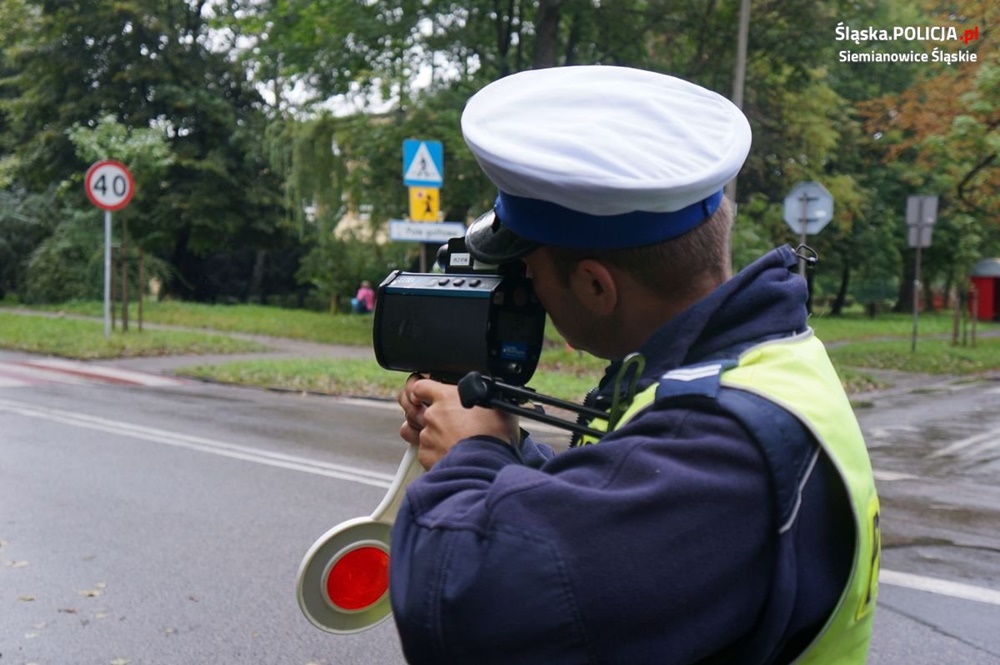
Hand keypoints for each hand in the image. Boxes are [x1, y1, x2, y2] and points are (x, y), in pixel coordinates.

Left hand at [397, 374, 518, 468]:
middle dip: (430, 416)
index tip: (425, 396)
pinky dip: (434, 453)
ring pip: (421, 432)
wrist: (488, 465)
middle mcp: (433, 415)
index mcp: (446, 396)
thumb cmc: (495, 436)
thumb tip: (491, 396)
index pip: (420, 386)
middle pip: (420, 411)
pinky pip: (425, 451)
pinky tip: (450, 454)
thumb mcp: (498, 407)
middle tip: (448, 423)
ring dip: (433, 435)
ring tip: (451, 442)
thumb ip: (484, 398)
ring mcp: (427, 436)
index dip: (421, 391)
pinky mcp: (426, 456)